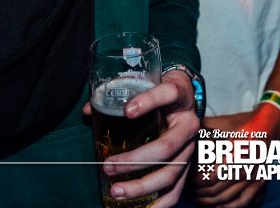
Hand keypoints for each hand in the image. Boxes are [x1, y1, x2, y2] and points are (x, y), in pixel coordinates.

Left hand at [90, 71, 199, 207]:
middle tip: (107, 166)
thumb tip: (89, 110)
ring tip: (115, 191)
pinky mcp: (187, 166)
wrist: (186, 97)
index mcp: (180, 97)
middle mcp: (188, 125)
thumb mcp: (148, 83)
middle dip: (135, 160)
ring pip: (170, 173)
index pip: (168, 94)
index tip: (127, 111)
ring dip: (141, 186)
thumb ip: (120, 93)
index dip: (149, 102)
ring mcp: (189, 148)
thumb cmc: (162, 90)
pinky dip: (159, 204)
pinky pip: (176, 190)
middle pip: (166, 147)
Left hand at [191, 105, 279, 206]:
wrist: (270, 123)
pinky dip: (227, 207)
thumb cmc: (245, 122)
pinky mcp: (258, 182)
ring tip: (195, 197)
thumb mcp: (223, 122)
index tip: (185, 178)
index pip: (209, 177)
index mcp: (234, 155)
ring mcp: (252, 178)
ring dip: (208, 201)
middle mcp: (243, 170)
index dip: (194, 181)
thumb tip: (186, 134)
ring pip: (226, 198)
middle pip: (215, 190)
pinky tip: (215, 206)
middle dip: (197, 192)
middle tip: (186, 190)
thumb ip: (203, 128)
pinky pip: (242, 201)